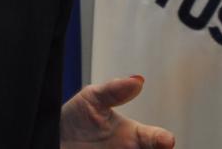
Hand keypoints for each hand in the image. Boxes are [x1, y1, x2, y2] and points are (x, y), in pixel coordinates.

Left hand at [60, 76, 175, 148]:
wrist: (55, 137)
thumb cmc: (75, 118)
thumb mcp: (92, 98)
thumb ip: (114, 90)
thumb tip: (136, 80)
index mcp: (133, 134)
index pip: (156, 138)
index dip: (163, 139)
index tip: (166, 140)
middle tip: (160, 146)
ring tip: (130, 148)